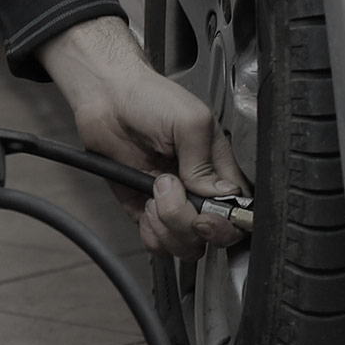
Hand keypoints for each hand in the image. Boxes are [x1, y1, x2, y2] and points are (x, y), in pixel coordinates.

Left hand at [38, 17, 249, 259]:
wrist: (107, 99)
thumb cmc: (150, 99)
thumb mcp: (189, 121)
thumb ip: (204, 161)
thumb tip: (218, 195)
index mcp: (218, 169)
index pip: (237, 211)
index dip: (225, 222)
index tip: (206, 214)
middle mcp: (198, 190)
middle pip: (211, 236)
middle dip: (189, 223)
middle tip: (170, 190)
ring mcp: (172, 203)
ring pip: (184, 245)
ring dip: (167, 225)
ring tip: (155, 191)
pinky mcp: (144, 211)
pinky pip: (156, 242)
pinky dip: (150, 232)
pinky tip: (145, 204)